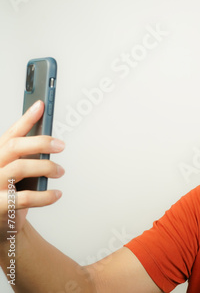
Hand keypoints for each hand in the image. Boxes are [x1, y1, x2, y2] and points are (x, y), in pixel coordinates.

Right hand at [0, 100, 64, 240]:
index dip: (26, 119)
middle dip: (41, 142)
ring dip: (45, 168)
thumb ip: (27, 157)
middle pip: (14, 147)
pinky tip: (56, 194)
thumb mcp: (17, 172)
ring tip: (60, 171)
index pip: (10, 134)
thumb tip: (50, 141)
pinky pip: (22, 198)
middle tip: (61, 146)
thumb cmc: (10, 194)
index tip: (41, 105)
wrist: (0, 225)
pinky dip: (45, 196)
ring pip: (19, 168)